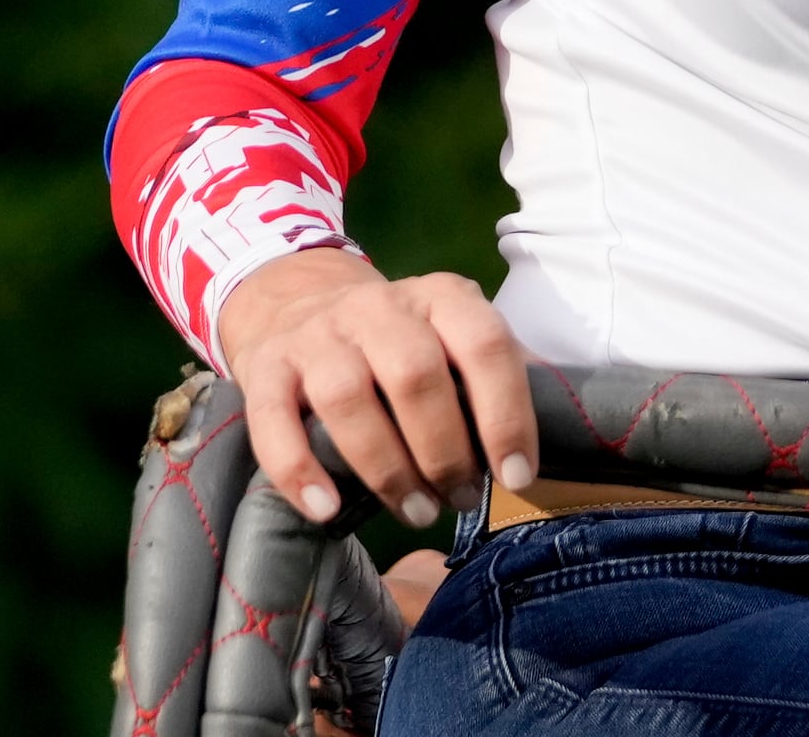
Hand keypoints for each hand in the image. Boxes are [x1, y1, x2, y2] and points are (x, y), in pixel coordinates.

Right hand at [215, 246, 538, 531]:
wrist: (294, 300)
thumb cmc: (397, 343)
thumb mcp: (450, 337)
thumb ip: (490, 379)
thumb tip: (543, 450)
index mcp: (441, 297)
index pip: (485, 344)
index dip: (506, 414)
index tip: (516, 475)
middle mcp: (378, 307)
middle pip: (416, 375)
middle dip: (444, 451)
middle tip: (459, 498)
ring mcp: (317, 335)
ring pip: (348, 397)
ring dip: (386, 467)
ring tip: (414, 510)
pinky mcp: (265, 368)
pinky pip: (274, 420)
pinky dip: (298, 470)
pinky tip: (324, 508)